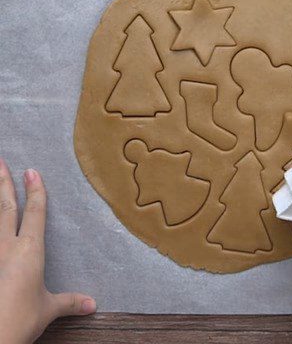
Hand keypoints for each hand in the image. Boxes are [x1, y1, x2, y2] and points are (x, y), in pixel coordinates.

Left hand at [0, 159, 95, 343]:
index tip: (33, 171)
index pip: (35, 212)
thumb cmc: (19, 320)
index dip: (35, 191)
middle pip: (6, 207)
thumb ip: (69, 302)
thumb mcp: (48, 309)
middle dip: (4, 183)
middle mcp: (7, 247)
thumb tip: (92, 305)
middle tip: (0, 162)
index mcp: (30, 250)